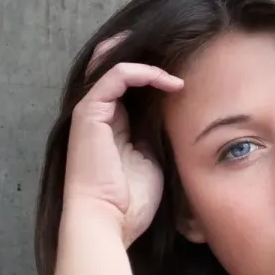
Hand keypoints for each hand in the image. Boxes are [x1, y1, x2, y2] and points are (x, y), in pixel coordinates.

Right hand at [63, 35, 183, 247]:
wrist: (108, 222)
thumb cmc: (130, 203)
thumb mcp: (152, 163)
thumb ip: (157, 139)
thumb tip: (176, 121)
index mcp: (111, 126)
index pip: (128, 87)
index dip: (153, 75)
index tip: (185, 80)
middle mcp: (98, 115)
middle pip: (114, 68)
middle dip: (144, 54)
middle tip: (176, 52)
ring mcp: (90, 112)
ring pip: (113, 64)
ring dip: (148, 60)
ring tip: (177, 67)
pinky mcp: (89, 113)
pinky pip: (115, 76)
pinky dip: (142, 72)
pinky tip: (168, 81)